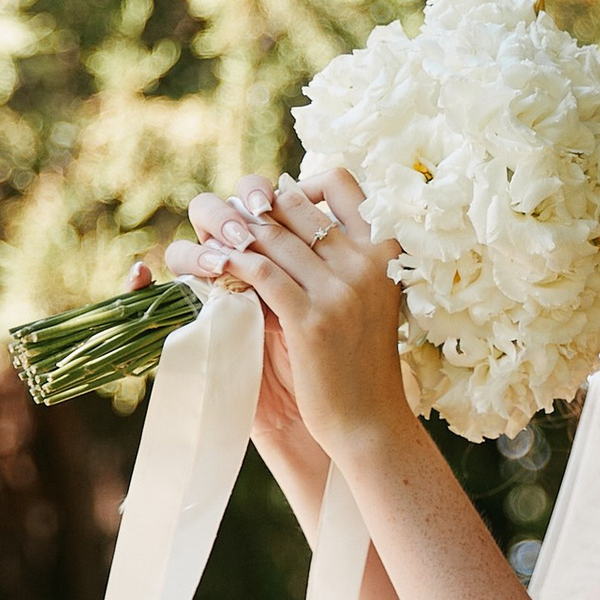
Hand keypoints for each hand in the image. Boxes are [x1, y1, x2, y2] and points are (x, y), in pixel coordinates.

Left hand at [169, 168, 410, 458]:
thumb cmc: (362, 359)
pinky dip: (231, 263)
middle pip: (294, 204)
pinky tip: (214, 265)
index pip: (339, 181)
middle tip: (229, 221)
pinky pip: (260, 272)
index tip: (275, 207)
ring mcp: (341, 289)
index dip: (299, 185)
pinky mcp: (311, 320)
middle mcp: (367, 260)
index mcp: (386, 248)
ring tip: (213, 239)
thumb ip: (341, 256)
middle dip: (253, 207)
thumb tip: (286, 215)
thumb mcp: (369, 296)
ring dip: (233, 233)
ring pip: (271, 236)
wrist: (368, 419)